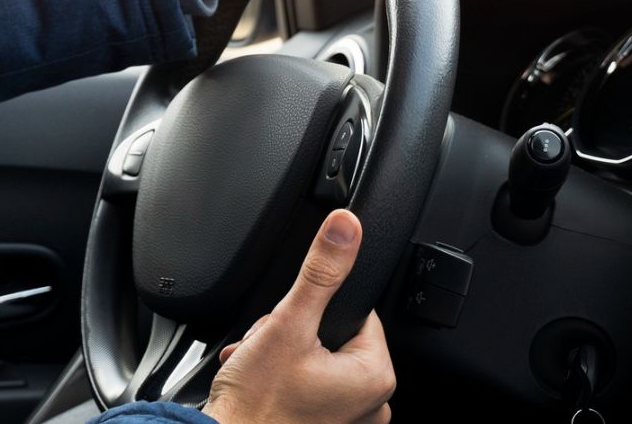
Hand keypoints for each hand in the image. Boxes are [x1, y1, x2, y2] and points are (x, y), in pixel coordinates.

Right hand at [202, 209, 395, 423]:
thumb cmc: (255, 404)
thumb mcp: (286, 324)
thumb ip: (320, 272)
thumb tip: (347, 228)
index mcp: (376, 376)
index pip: (356, 312)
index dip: (316, 307)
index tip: (289, 323)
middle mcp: (371, 405)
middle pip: (333, 336)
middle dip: (294, 333)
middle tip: (268, 346)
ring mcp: (348, 421)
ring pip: (318, 360)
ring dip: (284, 354)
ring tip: (261, 364)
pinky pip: (312, 387)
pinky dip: (285, 379)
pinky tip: (263, 381)